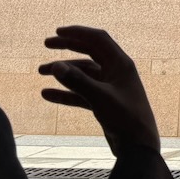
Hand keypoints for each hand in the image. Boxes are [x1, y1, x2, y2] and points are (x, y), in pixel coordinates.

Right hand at [38, 26, 159, 157]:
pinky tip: (47, 94)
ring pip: (83, 73)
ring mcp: (110, 87)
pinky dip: (65, 92)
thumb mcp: (99, 98)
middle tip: (46, 44)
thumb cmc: (125, 119)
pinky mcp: (104, 103)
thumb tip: (56, 66)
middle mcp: (116, 72)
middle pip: (90, 52)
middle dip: (68, 46)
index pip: (98, 39)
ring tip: (40, 71)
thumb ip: (78, 82)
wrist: (138, 147)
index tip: (57, 32)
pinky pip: (82, 93)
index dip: (78, 32)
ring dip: (63, 71)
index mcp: (121, 64)